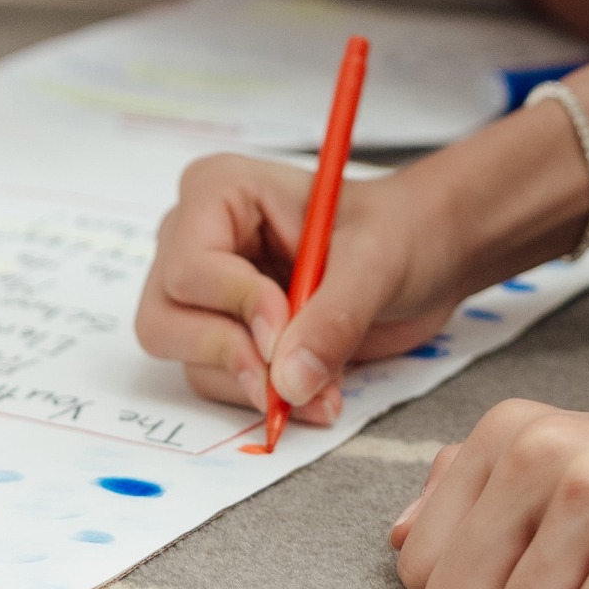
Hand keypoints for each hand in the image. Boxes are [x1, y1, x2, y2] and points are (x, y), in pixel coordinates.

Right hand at [134, 152, 460, 422]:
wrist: (423, 256)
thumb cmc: (398, 231)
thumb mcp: (375, 263)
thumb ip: (332, 318)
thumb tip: (288, 382)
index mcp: (219, 191)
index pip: (190, 266)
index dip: (237, 307)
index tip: (288, 336)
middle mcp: (194, 236)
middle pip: (165, 318)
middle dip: (231, 355)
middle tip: (291, 381)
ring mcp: (204, 289)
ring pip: (187, 357)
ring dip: (253, 385)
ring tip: (322, 390)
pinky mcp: (223, 331)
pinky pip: (215, 379)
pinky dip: (261, 397)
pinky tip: (314, 392)